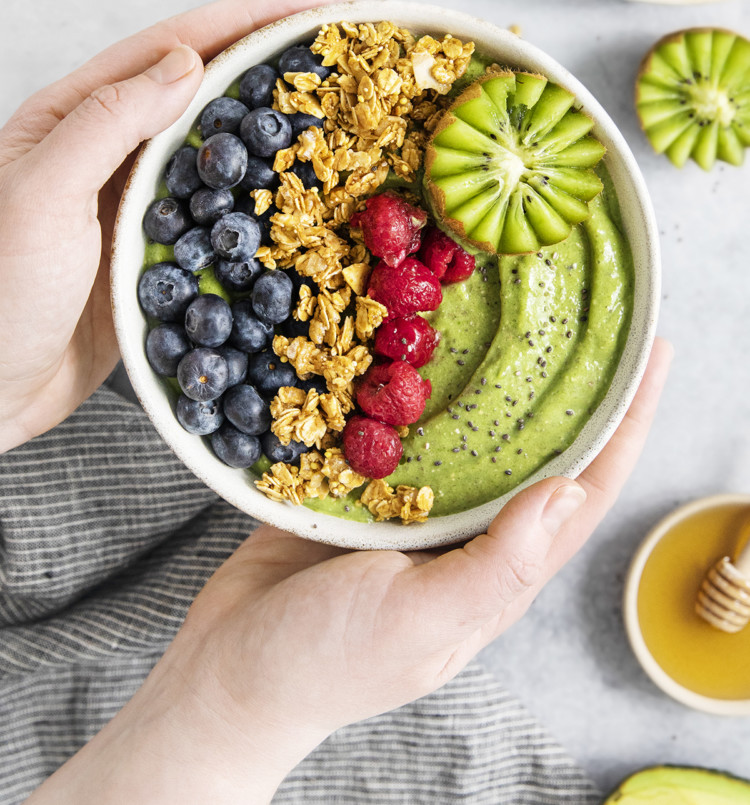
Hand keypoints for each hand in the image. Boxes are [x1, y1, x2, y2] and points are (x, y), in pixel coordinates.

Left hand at [0, 0, 336, 452]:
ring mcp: (137, 205)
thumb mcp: (42, 192)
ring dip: (279, 130)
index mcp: (76, 115)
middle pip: (207, 91)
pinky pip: (221, 217)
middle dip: (277, 63)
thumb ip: (109, 121)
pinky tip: (303, 201)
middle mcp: (111, 151)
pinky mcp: (157, 257)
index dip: (250, 19)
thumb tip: (189, 64)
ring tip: (341, 113)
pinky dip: (265, 203)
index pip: (174, 49)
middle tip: (347, 49)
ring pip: (221, 153)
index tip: (320, 4)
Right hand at [27, 339, 671, 804]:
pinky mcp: (362, 485)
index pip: (582, 489)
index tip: (651, 356)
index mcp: (496, 568)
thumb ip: (493, 567)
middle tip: (587, 314)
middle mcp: (465, 530)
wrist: (227, 669)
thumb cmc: (324, 662)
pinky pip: (401, 426)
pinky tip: (415, 340)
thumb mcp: (417, 622)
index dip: (626, 426)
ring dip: (495, 374)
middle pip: (535, 448)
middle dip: (569, 386)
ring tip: (512, 309)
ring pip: (469, 429)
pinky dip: (415, 385)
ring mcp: (414, 506)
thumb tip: (566, 494)